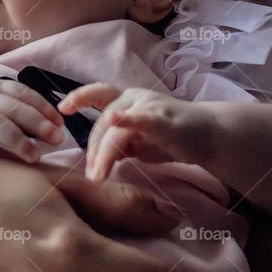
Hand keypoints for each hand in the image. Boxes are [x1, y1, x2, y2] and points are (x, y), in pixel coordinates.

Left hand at [59, 84, 217, 182]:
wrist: (209, 137)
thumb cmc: (172, 139)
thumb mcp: (138, 143)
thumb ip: (117, 145)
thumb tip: (95, 162)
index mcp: (127, 100)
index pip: (98, 94)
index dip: (79, 98)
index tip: (62, 109)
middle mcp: (136, 97)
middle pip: (103, 123)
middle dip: (94, 152)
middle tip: (92, 177)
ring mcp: (150, 106)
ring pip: (117, 128)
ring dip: (105, 154)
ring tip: (99, 177)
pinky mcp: (166, 120)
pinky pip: (143, 118)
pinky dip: (128, 118)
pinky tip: (116, 119)